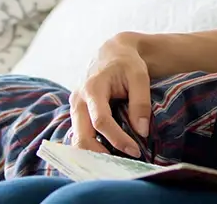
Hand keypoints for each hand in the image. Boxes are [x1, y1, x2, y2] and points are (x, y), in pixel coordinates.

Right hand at [67, 33, 152, 156]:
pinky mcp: (78, 114)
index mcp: (92, 88)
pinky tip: (109, 154)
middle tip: (123, 164)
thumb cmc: (127, 63)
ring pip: (77, 140)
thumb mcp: (139, 76)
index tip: (135, 150)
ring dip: (95, 154)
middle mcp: (78, 100)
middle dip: (100, 154)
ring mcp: (75, 108)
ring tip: (118, 161)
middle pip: (81, 136)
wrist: (112, 53)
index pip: (101, 121)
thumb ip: (141, 102)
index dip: (117, 139)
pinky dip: (92, 148)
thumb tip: (141, 132)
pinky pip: (80, 136)